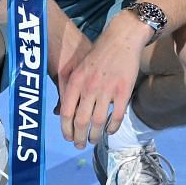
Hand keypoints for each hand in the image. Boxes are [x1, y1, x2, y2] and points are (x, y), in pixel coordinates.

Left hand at [56, 16, 150, 148]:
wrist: (121, 40)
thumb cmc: (98, 55)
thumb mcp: (78, 70)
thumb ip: (71, 89)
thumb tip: (62, 112)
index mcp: (75, 82)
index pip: (66, 112)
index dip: (66, 129)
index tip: (68, 137)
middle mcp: (89, 87)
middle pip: (81, 121)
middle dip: (79, 137)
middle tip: (79, 145)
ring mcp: (107, 90)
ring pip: (98, 122)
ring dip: (95, 136)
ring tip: (93, 141)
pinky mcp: (123, 91)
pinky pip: (116, 116)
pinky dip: (112, 128)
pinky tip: (109, 131)